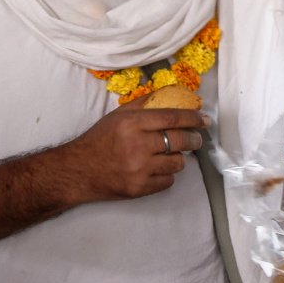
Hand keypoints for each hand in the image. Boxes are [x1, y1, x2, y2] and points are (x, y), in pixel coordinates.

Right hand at [53, 104, 210, 204]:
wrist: (79, 170)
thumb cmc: (99, 140)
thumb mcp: (117, 116)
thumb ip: (143, 104)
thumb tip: (169, 94)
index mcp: (132, 123)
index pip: (172, 118)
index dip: (192, 118)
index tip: (204, 119)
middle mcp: (138, 145)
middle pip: (180, 140)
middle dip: (194, 139)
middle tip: (196, 139)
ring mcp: (140, 169)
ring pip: (178, 163)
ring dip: (178, 158)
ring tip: (169, 156)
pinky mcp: (141, 188)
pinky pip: (168, 181)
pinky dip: (167, 175)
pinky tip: (157, 170)